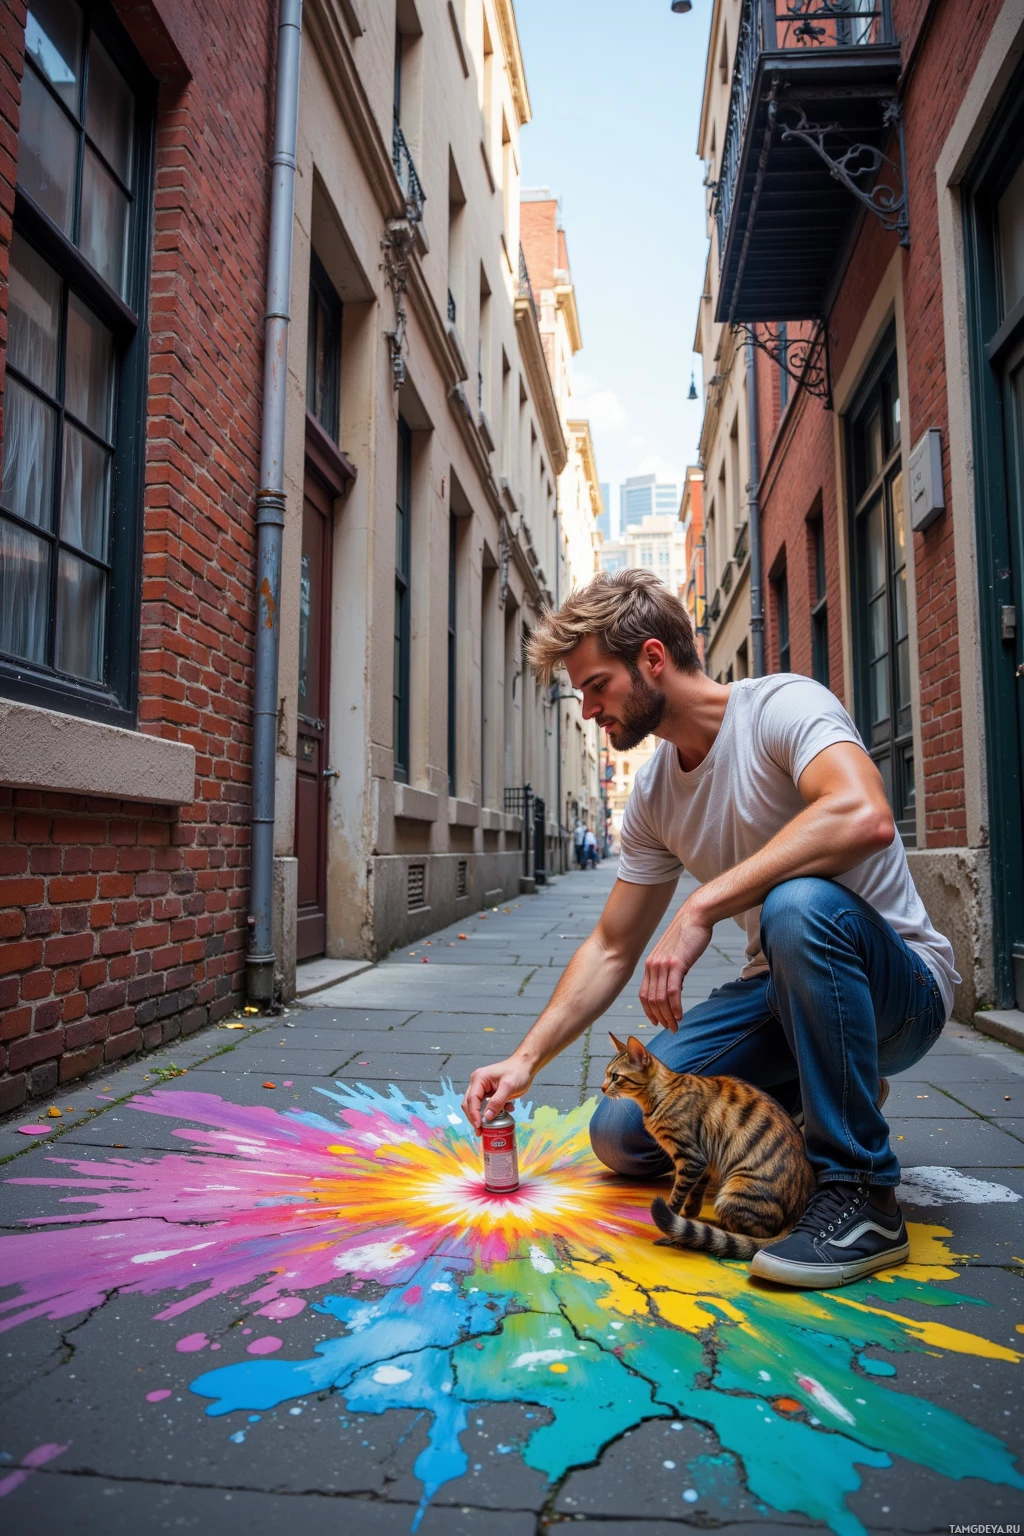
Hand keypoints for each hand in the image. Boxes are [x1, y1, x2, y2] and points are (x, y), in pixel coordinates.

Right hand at [461, 1056, 533, 1131]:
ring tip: (494, 1124)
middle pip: (469, 1104)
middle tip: (480, 1131)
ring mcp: (482, 1088)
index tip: (479, 1126)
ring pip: (476, 1106)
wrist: (525, 1066)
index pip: (471, 1099)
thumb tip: (487, 1116)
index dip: (474, 1114)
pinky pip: (485, 1106)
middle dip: (475, 1118)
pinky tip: (505, 1111)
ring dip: (484, 1116)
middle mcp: (477, 1083)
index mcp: (479, 1078)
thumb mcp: (509, 1087)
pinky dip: (493, 1112)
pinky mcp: (488, 1093)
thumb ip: (497, 1102)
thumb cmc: (518, 1072)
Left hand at [639, 898, 712, 1030]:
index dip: (648, 1011)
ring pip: (661, 998)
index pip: (644, 994)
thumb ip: (670, 970)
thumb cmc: (687, 934)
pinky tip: (680, 1016)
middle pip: (651, 1000)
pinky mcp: (676, 963)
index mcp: (651, 964)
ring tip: (675, 1026)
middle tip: (670, 1029)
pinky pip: (673, 991)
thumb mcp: (674, 954)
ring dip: (668, 1016)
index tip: (656, 1022)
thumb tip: (674, 989)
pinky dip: (675, 1006)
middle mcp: (653, 965)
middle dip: (660, 1018)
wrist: (696, 916)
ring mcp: (663, 964)